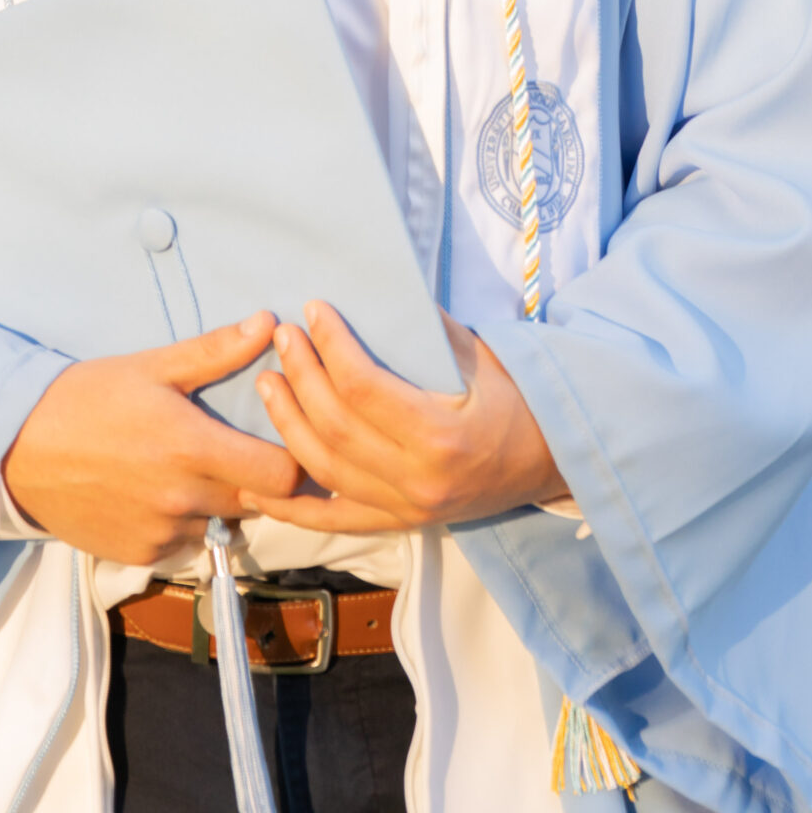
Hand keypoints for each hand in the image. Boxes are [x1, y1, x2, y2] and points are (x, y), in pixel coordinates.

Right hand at [2, 312, 301, 564]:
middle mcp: (183, 500)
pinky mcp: (139, 555)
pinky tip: (152, 492)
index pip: (281, 476)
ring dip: (214, 504)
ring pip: (218, 526)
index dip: (290, 462)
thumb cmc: (86, 397)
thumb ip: (215, 351)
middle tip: (230, 451)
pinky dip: (179, 524)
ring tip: (182, 470)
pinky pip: (182, 544)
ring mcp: (161, 533)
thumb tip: (268, 322)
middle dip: (251, 480)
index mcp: (193, 448)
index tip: (278, 443)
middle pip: (255, 503)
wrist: (18, 449)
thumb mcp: (151, 367)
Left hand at [242, 300, 564, 533]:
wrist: (554, 460)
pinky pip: (334, 520)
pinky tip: (256, 488)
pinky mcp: (399, 522)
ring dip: (288, 424)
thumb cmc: (520, 398)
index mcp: (440, 437)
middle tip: (284, 336)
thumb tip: (374, 290)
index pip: (363, 388)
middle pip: (335, 427)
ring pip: (325, 470)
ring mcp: (406, 508)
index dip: (332, 345)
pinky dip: (291, 508)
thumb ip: (427, 329)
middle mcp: (417, 481)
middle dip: (302, 376)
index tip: (314, 310)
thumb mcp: (484, 355)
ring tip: (269, 382)